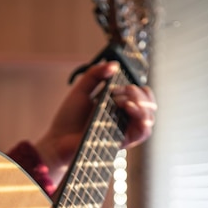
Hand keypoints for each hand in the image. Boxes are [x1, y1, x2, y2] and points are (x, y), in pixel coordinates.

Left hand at [34, 61, 156, 185]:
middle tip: (116, 92)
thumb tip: (114, 65)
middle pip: (150, 105)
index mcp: (118, 107)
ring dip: (140, 103)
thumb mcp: (81, 90)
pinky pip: (143, 132)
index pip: (142, 96)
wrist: (58, 140)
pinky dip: (141, 117)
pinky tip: (127, 107)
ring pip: (150, 118)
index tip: (116, 85)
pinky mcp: (122, 142)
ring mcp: (124, 131)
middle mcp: (124, 120)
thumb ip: (95, 74)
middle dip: (138, 93)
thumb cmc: (68, 119)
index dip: (137, 87)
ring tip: (121, 100)